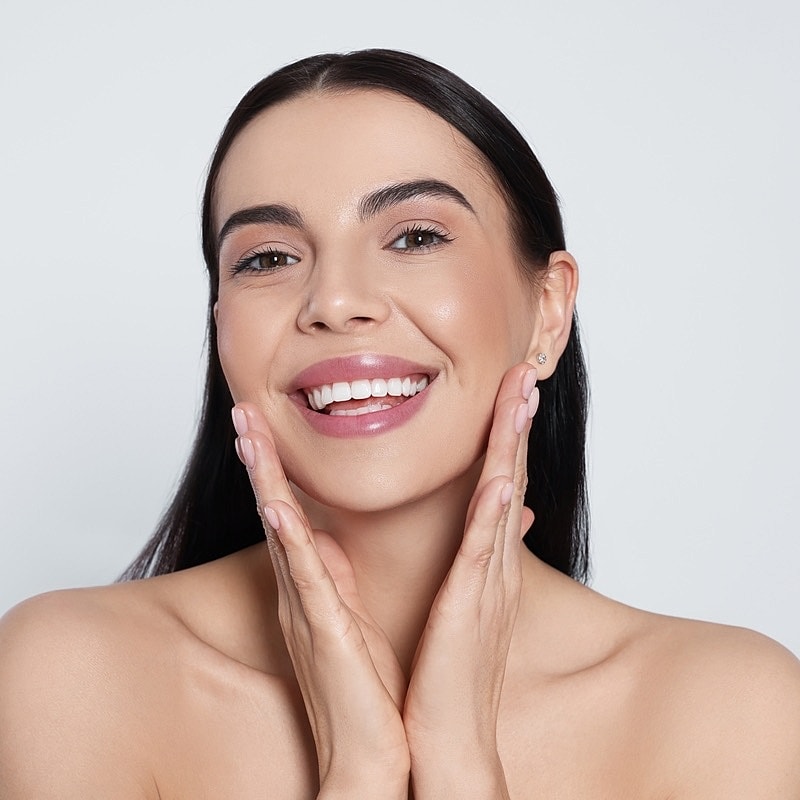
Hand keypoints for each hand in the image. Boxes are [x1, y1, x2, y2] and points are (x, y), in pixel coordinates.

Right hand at [231, 405, 409, 797]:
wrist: (370, 754)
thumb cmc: (367, 687)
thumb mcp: (354, 616)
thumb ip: (341, 578)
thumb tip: (336, 541)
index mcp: (315, 586)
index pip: (290, 515)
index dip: (275, 470)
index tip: (264, 426)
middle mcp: (301, 592)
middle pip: (275, 511)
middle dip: (259, 461)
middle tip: (243, 411)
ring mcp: (307, 609)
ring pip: (280, 533)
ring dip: (264, 482)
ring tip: (248, 434)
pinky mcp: (322, 632)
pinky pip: (305, 580)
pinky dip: (290, 543)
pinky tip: (278, 509)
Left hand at [402, 362, 537, 798]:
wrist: (448, 742)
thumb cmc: (446, 677)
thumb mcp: (455, 611)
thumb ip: (459, 569)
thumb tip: (459, 541)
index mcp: (483, 565)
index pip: (497, 488)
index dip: (504, 440)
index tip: (505, 396)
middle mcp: (493, 566)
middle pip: (509, 479)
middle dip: (515, 425)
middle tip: (524, 374)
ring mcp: (487, 583)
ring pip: (503, 499)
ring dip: (512, 445)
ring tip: (521, 395)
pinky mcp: (472, 607)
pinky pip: (485, 549)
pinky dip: (496, 508)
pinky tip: (503, 473)